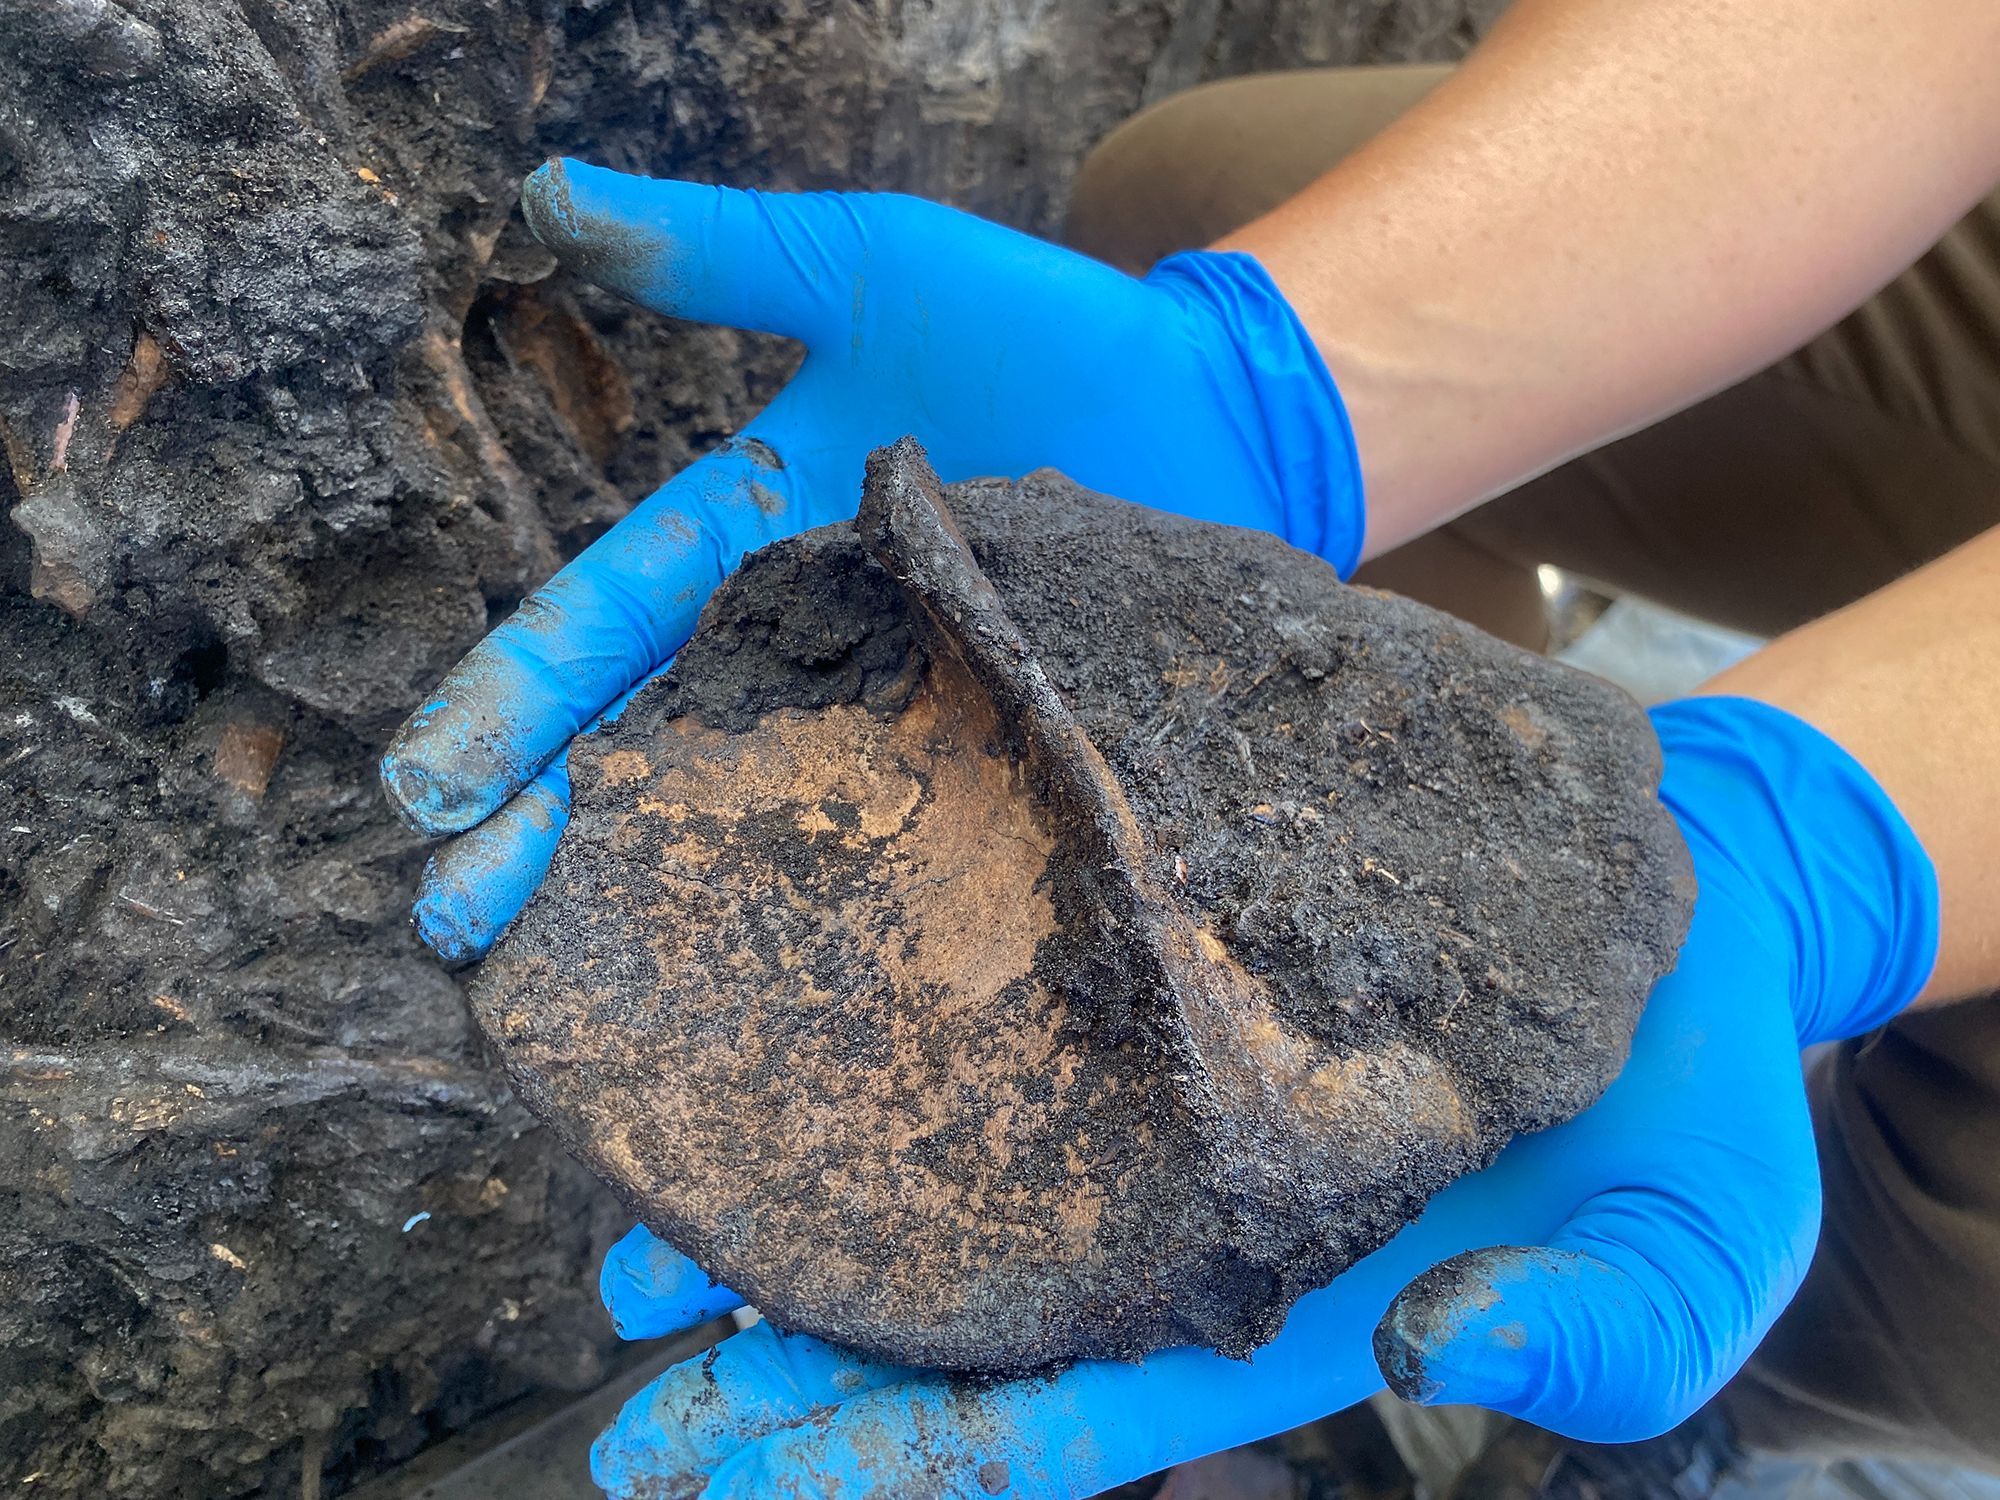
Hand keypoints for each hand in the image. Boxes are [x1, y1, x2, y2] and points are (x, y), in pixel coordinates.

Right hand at [379, 159, 1360, 959]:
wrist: (1222, 409)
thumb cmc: (1042, 333)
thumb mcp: (867, 267)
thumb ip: (725, 253)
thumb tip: (545, 197)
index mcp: (756, 545)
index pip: (609, 628)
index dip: (517, 699)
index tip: (424, 782)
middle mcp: (812, 651)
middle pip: (655, 747)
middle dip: (545, 827)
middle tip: (449, 917)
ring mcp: (903, 720)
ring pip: (755, 815)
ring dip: (651, 891)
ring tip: (548, 967)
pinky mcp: (999, 770)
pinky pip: (896, 846)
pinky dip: (823, 907)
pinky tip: (759, 986)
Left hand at [581, 695, 1936, 1498]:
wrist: (1684, 920)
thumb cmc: (1692, 1106)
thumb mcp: (1688, 1256)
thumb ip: (1588, 1342)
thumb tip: (1422, 1367)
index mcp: (1272, 1318)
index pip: (1051, 1418)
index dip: (882, 1452)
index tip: (712, 1466)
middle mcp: (1187, 1229)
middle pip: (955, 1319)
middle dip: (787, 1364)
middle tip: (626, 1371)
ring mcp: (1165, 1114)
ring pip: (950, 1188)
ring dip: (800, 1225)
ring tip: (639, 1244)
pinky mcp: (1173, 996)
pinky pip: (1007, 1041)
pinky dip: (894, 1061)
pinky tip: (794, 1036)